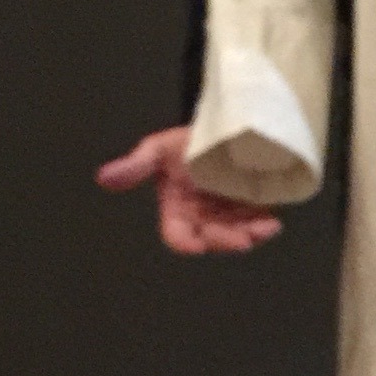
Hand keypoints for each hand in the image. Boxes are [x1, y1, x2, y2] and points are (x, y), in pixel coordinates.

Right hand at [95, 125, 283, 255]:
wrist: (224, 130)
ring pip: (237, 235)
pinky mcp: (251, 210)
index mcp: (178, 211)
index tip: (195, 245)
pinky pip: (257, 224)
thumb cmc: (188, 142)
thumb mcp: (159, 149)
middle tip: (241, 239)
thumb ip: (136, 166)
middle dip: (225, 240)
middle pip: (211, 239)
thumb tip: (104, 178)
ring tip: (264, 228)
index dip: (184, 242)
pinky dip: (263, 225)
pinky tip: (271, 221)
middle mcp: (203, 219)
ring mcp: (228, 217)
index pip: (177, 235)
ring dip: (250, 235)